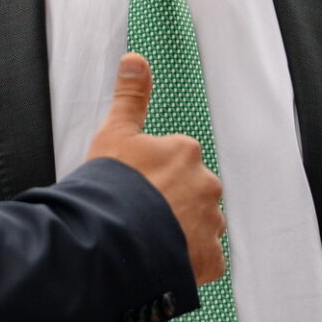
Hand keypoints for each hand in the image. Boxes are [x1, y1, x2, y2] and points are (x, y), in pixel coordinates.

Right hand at [86, 54, 225, 284]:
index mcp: (187, 153)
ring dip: (182, 233)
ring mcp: (210, 224)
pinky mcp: (209, 260)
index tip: (135, 188)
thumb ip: (130, 96)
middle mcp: (207, 185)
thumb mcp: (115, 133)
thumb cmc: (111, 186)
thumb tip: (136, 58)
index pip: (176, 161)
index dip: (153, 176)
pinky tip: (163, 261)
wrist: (111, 239)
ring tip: (149, 241)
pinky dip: (189, 263)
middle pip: (192, 193)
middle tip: (140, 217)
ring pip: (201, 226)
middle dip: (172, 204)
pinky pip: (205, 260)